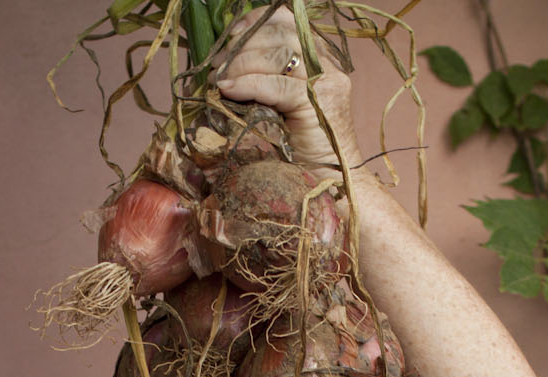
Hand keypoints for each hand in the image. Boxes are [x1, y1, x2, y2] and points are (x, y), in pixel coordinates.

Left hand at [213, 6, 360, 171]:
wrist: (330, 185)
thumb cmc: (301, 153)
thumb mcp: (278, 108)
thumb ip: (264, 83)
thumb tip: (223, 69)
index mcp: (318, 59)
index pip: (285, 21)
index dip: (253, 23)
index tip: (227, 39)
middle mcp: (326, 64)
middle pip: (280, 31)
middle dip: (243, 44)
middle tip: (217, 65)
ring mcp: (326, 82)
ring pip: (279, 52)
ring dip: (242, 62)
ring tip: (220, 80)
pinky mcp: (318, 103)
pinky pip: (278, 84)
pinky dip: (249, 83)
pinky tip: (229, 89)